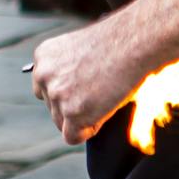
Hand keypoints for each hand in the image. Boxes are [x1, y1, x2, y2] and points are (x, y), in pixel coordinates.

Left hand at [31, 15, 145, 144]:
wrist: (134, 42)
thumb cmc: (118, 44)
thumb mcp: (81, 50)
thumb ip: (68, 71)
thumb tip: (72, 94)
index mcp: (44, 57)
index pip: (45, 89)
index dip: (68, 93)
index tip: (86, 88)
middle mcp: (43, 75)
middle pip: (52, 108)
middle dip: (74, 107)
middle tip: (100, 93)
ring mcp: (56, 94)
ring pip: (62, 124)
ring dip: (83, 118)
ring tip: (105, 97)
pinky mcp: (72, 112)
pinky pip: (72, 136)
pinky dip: (88, 130)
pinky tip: (104, 110)